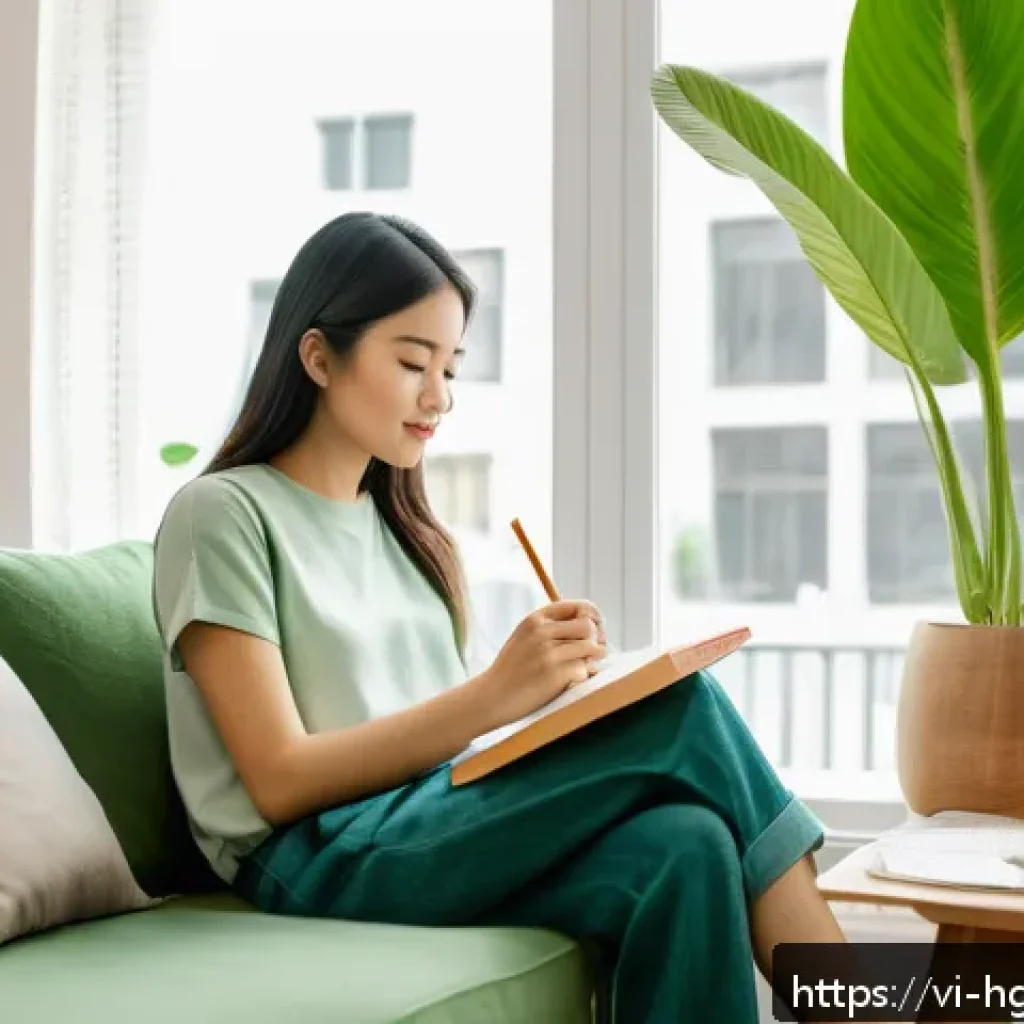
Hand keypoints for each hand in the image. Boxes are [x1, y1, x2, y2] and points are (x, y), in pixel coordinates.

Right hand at [472, 599, 607, 732]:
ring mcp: (548, 653)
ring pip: (590, 647)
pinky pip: (584, 669)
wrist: (490, 697)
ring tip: (585, 667)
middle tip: (594, 653)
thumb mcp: (524, 637)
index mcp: (535, 619)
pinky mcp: (554, 674)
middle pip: (588, 626)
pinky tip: (573, 681)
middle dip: (596, 640)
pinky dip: (583, 676)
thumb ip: (549, 628)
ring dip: (593, 659)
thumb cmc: (510, 670)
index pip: (578, 606)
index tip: (596, 630)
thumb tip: (589, 624)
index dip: (593, 617)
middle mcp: (541, 632)